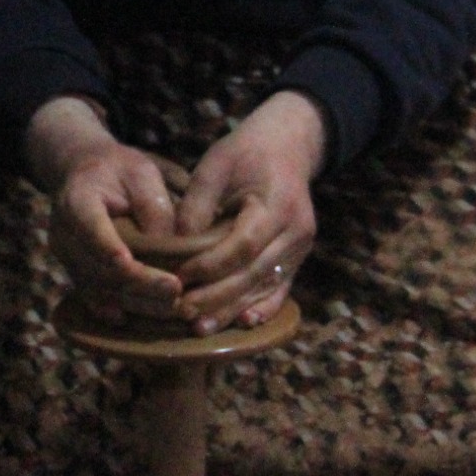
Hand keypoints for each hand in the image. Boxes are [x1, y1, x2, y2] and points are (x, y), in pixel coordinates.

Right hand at [25, 95, 184, 322]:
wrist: (84, 175)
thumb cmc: (118, 170)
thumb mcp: (140, 172)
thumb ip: (154, 204)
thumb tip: (171, 245)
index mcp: (76, 200)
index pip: (89, 227)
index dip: (109, 249)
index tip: (131, 264)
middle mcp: (63, 233)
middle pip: (98, 266)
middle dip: (138, 283)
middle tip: (176, 291)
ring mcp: (66, 257)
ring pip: (98, 288)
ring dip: (135, 302)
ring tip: (172, 308)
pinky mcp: (74, 273)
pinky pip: (94, 297)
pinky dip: (118, 310)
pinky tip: (141, 319)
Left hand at [169, 90, 324, 334]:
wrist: (286, 147)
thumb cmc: (245, 153)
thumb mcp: (216, 165)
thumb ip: (196, 204)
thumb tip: (174, 246)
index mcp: (278, 204)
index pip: (243, 245)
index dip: (210, 265)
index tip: (179, 275)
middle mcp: (296, 231)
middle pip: (254, 273)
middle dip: (217, 297)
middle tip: (182, 311)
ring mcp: (301, 248)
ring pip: (265, 286)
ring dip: (232, 309)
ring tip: (200, 328)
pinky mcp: (297, 258)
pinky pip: (280, 288)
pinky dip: (261, 308)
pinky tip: (242, 324)